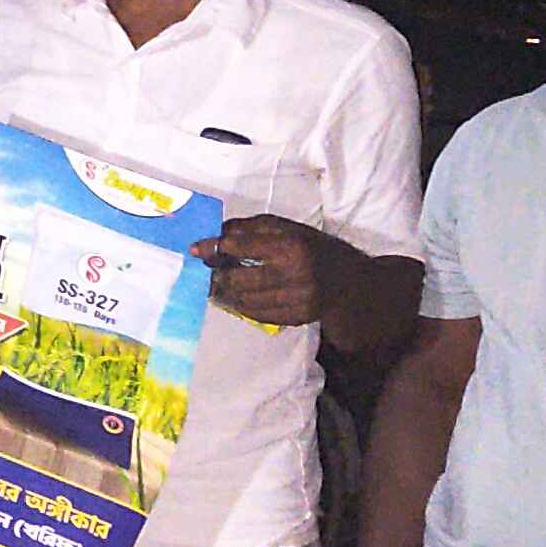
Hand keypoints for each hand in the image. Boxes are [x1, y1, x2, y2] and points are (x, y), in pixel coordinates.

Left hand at [200, 214, 331, 327]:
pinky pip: (258, 315)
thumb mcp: (288, 228)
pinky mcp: (296, 318)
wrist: (350, 282)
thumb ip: (252, 228)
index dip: (214, 248)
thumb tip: (217, 233)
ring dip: (228, 292)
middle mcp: (294, 275)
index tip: (196, 249)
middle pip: (238, 279)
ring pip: (245, 300)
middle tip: (212, 270)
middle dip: (219, 274)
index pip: (241, 247)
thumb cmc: (315, 248)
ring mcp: (295, 300)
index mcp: (290, 247)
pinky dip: (244, 306)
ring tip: (222, 284)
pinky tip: (240, 298)